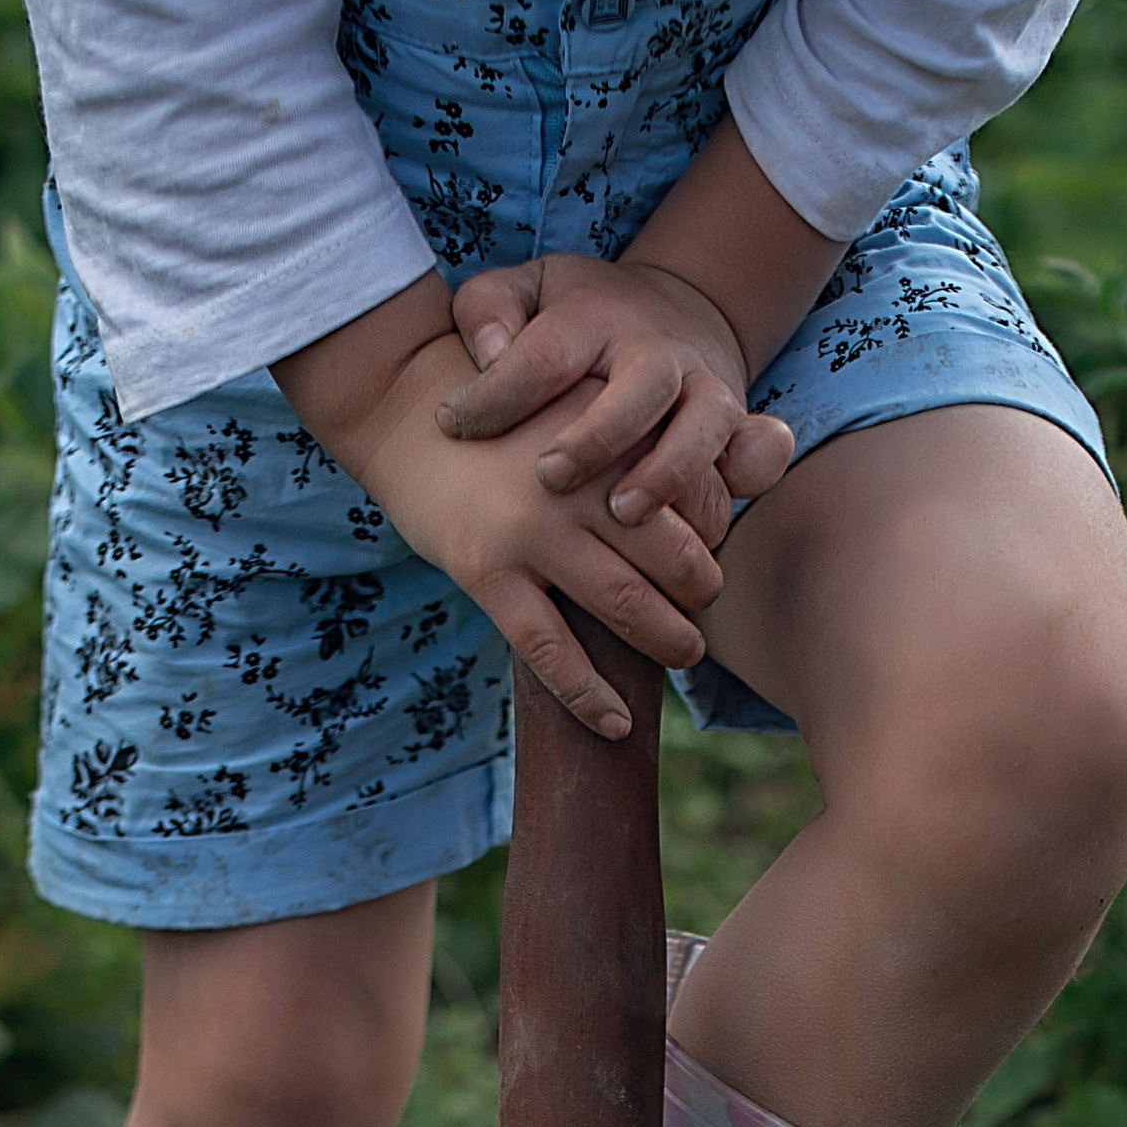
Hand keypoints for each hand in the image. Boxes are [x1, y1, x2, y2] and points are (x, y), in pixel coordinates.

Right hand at [343, 330, 729, 739]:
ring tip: (686, 655)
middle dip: (703, 594)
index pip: (700, 498)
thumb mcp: (582, 402)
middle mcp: (578, 479)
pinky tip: (616, 724)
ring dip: (669, 642)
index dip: (718, 533)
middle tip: (705, 614)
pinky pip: (550, 649)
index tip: (709, 556)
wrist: (407, 411)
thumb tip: (719, 490)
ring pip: (624, 604)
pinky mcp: (486, 571)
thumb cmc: (512, 417)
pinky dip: (589, 695)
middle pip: (675, 555)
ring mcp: (530, 529)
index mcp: (612, 432)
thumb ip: (640, 437)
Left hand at [438, 251, 794, 535]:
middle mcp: (655, 352)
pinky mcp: (735, 424)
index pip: (544, 352)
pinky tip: (713, 522)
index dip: (499, 391)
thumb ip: (489, 310)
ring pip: (703, 426)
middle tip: (549, 477)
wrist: (670, 310)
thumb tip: (486, 353)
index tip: (454, 424)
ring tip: (623, 512)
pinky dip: (750, 475)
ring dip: (669, 472)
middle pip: (638, 390)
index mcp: (590, 318)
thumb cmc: (572, 317)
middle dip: (597, 436)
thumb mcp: (523, 292)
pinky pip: (755, 452)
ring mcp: (702, 388)